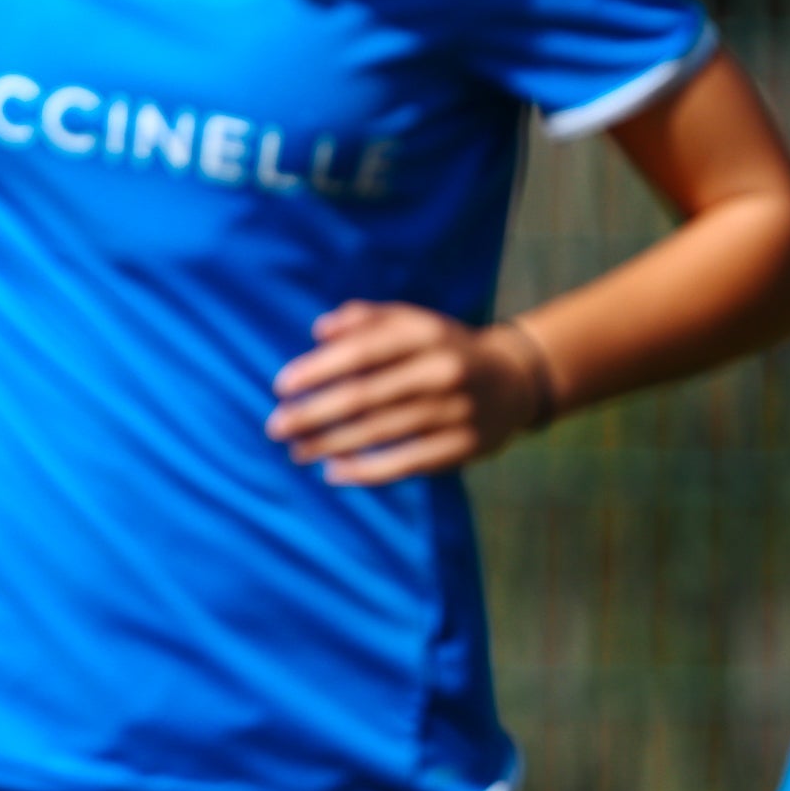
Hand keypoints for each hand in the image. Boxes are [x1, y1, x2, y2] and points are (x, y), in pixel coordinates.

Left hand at [267, 301, 545, 486]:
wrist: (514, 381)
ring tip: (296, 451)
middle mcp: (442, 371)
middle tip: (276, 426)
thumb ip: (365, 318)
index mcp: (425, 335)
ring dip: (330, 444)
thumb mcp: (412, 321)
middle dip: (313, 413)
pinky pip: (406, 463)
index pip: (362, 351)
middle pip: (365, 396)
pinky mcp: (463, 447)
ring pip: (380, 432)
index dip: (318, 369)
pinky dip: (366, 471)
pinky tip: (333, 472)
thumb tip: (320, 331)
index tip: (280, 386)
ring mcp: (456, 411)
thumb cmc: (443, 348)